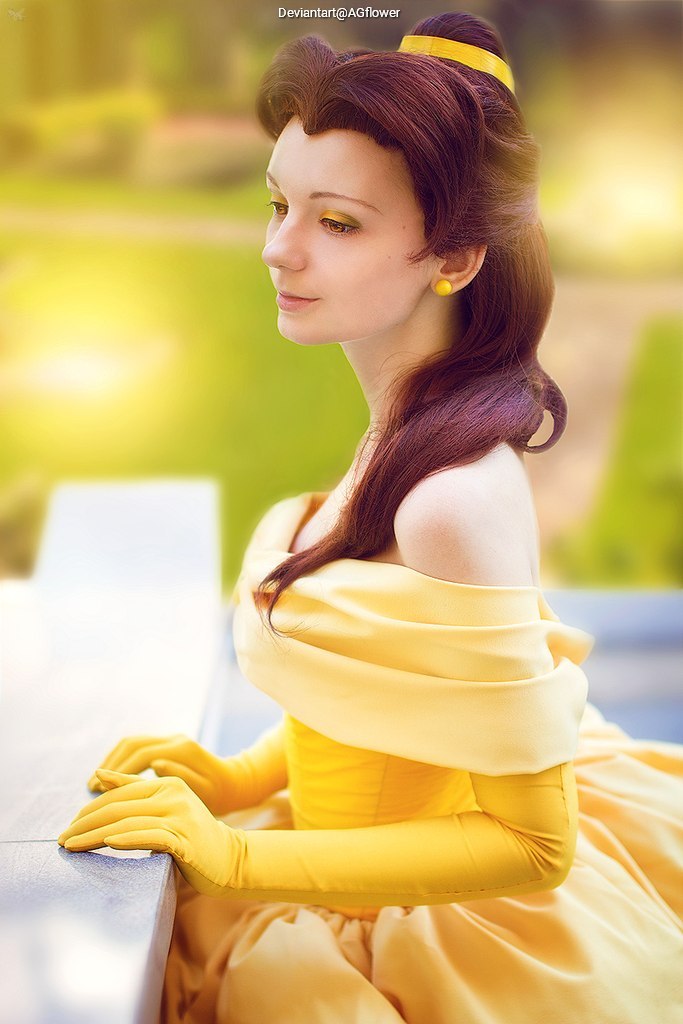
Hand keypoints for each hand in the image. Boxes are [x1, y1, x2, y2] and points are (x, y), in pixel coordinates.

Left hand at [59, 769, 244, 896]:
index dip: (89, 810)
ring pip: (127, 822)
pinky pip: (149, 836)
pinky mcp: (185, 838)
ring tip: (71, 847)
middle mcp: (173, 794)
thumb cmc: (192, 836)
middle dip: (84, 824)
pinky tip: (108, 844)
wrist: (230, 859)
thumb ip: (133, 790)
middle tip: (61, 840)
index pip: (118, 794)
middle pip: (118, 807)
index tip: (68, 827)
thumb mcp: (164, 807)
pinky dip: (126, 839)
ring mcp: (180, 815)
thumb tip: (99, 775)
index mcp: (166, 784)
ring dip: (93, 835)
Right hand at [87, 735, 238, 815]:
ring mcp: (170, 739)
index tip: (99, 791)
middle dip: (109, 765)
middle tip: (90, 789)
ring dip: (111, 761)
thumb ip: (181, 777)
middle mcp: (174, 738)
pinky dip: (120, 760)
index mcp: (183, 749)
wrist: (235, 783)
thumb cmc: (221, 795)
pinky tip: (110, 779)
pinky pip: (137, 747)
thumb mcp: (206, 792)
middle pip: (132, 744)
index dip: (118, 772)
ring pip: (132, 742)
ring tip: (94, 785)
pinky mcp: (167, 744)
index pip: (142, 755)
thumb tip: (156, 763)